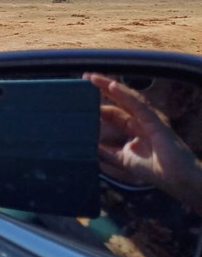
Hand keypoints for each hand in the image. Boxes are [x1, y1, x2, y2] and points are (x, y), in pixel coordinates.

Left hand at [86, 73, 201, 212]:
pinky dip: (124, 95)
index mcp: (134, 128)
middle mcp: (141, 120)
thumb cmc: (155, 170)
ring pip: (127, 98)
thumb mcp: (123, 159)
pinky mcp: (156, 121)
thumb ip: (106, 152)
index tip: (80, 98)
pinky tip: (111, 86)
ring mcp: (149, 119)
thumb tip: (87, 145)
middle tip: (85, 77)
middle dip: (101, 88)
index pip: (113, 112)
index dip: (97, 104)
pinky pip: (138, 105)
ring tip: (93, 78)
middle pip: (118, 101)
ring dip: (109, 86)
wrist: (177, 179)